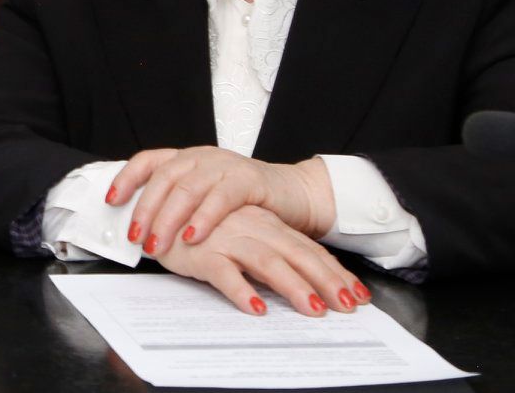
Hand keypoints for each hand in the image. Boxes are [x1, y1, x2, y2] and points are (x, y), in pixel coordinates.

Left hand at [111, 147, 334, 258]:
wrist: (294, 196)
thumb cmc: (244, 203)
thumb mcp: (205, 200)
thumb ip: (178, 206)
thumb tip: (140, 228)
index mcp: (186, 158)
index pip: (148, 161)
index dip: (126, 178)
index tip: (112, 201)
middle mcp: (202, 157)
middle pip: (164, 178)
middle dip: (145, 209)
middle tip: (135, 236)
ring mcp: (225, 165)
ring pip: (188, 188)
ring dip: (168, 218)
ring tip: (158, 243)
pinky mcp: (248, 179)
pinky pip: (221, 197)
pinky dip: (204, 218)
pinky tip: (193, 236)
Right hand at [156, 205, 367, 316]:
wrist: (158, 206)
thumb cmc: (202, 225)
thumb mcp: (244, 234)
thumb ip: (271, 253)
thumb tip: (304, 282)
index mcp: (266, 223)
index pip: (307, 248)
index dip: (333, 271)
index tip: (356, 295)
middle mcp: (252, 228)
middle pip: (296, 254)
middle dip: (325, 280)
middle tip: (346, 305)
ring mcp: (228, 238)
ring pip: (267, 262)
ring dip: (293, 286)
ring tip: (314, 309)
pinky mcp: (201, 252)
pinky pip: (223, 273)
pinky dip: (240, 290)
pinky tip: (256, 307)